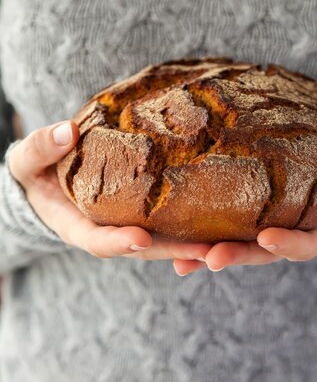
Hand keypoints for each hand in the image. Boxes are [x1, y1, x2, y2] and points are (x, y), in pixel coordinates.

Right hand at [8, 121, 210, 262]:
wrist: (49, 176)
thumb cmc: (36, 170)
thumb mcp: (27, 161)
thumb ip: (41, 148)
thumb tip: (66, 130)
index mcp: (77, 226)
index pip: (98, 240)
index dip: (118, 242)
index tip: (140, 239)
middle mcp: (108, 231)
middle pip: (143, 247)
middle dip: (173, 251)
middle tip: (204, 251)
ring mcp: (128, 223)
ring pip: (162, 238)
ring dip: (191, 242)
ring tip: (225, 240)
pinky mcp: (143, 212)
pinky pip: (169, 220)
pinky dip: (192, 223)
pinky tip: (220, 216)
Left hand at [173, 128, 316, 275]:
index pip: (305, 244)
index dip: (287, 244)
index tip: (267, 237)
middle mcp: (292, 237)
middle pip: (262, 253)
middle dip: (238, 256)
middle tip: (210, 257)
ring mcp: (271, 231)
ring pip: (240, 247)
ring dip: (211, 254)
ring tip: (181, 258)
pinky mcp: (254, 220)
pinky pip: (228, 232)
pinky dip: (203, 242)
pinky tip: (176, 250)